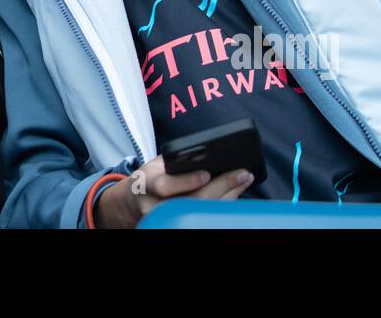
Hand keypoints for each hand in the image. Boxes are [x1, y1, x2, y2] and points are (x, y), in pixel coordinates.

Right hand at [95, 155, 252, 228]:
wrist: (135, 202)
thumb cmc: (150, 178)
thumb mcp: (155, 165)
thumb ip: (176, 162)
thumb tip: (210, 156)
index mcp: (147, 184)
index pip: (165, 186)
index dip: (187, 181)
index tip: (207, 173)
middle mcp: (156, 206)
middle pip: (192, 201)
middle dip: (221, 186)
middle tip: (243, 173)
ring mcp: (168, 220)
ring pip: (203, 211)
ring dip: (229, 195)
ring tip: (244, 179)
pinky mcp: (178, 224)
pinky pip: (205, 216)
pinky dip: (223, 204)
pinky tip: (235, 192)